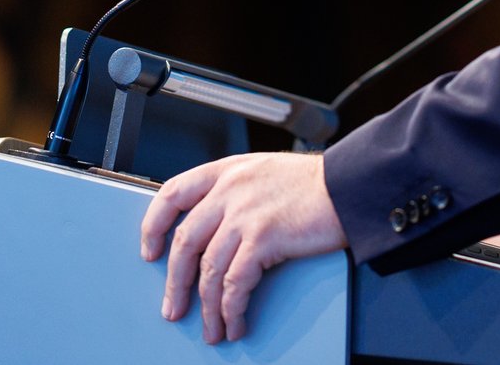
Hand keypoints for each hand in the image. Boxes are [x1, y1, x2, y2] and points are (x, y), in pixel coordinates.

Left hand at [138, 151, 347, 343]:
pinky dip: (232, 309)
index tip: (150, 251)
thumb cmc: (317, 183)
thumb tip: (219, 228)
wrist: (350, 186)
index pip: (172, 193)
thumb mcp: (266, 172)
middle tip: (173, 308)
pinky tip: (235, 322)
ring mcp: (244, 214)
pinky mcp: (263, 238)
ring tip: (211, 329)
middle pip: (185, 241)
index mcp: (226, 170)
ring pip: (208, 270)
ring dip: (206, 307)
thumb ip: (238, 191)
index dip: (154, 224)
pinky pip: (235, 283)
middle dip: (175, 282)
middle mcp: (229, 189)